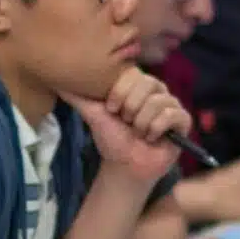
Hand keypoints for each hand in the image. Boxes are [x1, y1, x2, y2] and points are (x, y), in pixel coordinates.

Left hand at [63, 67, 191, 182]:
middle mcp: (157, 91)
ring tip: (138, 133)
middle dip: (131, 108)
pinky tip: (152, 137)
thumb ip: (77, 96)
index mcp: (138, 85)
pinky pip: (172, 114)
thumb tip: (56, 81)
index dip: (120, 93)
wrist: (125, 164)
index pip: (134, 74)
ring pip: (158, 102)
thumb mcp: (93, 114)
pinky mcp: (183, 121)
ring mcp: (171, 105)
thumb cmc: (112, 138)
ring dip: (142, 122)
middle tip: (126, 123)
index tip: (111, 110)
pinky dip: (156, 128)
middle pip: (148, 84)